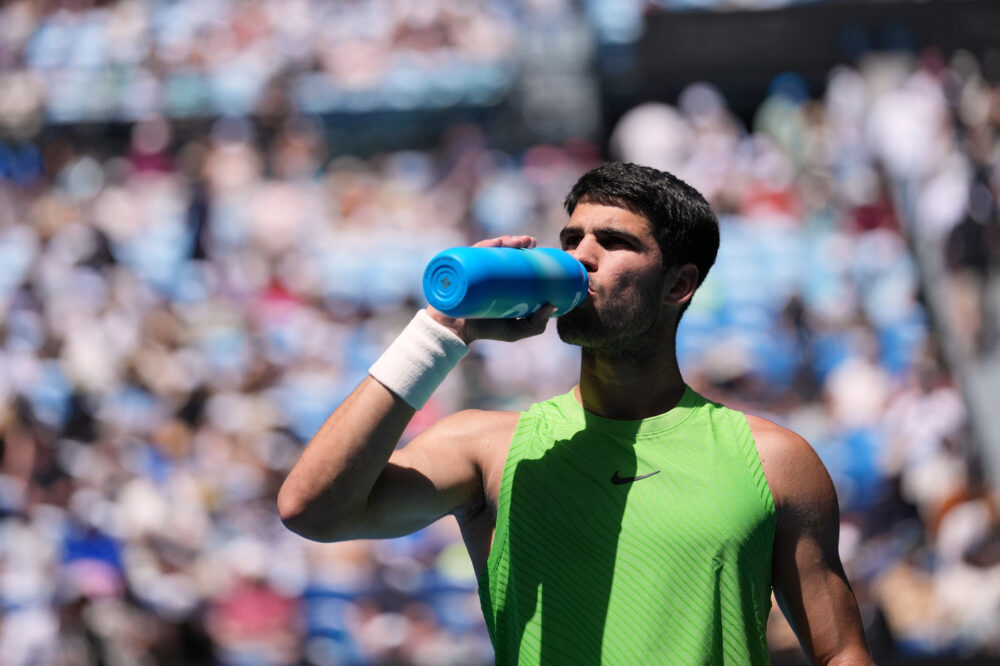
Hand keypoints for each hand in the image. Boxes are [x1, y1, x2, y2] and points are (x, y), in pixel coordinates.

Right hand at [426, 235, 557, 343]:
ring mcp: (472, 271)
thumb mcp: (516, 330)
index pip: (510, 259)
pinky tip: (496, 244)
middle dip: (516, 242)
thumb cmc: (486, 330)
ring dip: (504, 241)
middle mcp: (484, 272)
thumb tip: (553, 306)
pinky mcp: (460, 272)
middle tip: (530, 242)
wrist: (457, 333)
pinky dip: (483, 247)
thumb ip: (536, 324)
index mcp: (496, 280)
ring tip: (518, 242)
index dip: (523, 249)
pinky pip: (470, 254)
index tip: (535, 246)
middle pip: (501, 251)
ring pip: (488, 250)